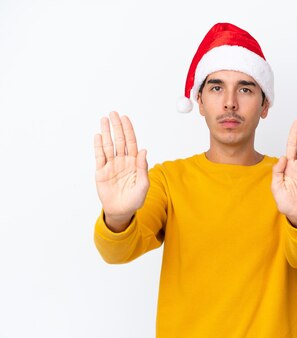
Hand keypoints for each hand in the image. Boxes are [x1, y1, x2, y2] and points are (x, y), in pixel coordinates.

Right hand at [94, 111, 148, 231]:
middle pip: (119, 141)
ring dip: (106, 133)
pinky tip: (98, 135)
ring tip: (104, 120)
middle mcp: (122, 161)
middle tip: (113, 113)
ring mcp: (111, 165)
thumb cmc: (135, 200)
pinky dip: (98, 146)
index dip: (128, 130)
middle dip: (116, 127)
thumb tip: (144, 150)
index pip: (131, 143)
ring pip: (108, 146)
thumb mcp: (143, 185)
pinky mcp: (101, 172)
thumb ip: (143, 168)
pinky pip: (99, 156)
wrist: (121, 211)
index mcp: (134, 163)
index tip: (125, 118)